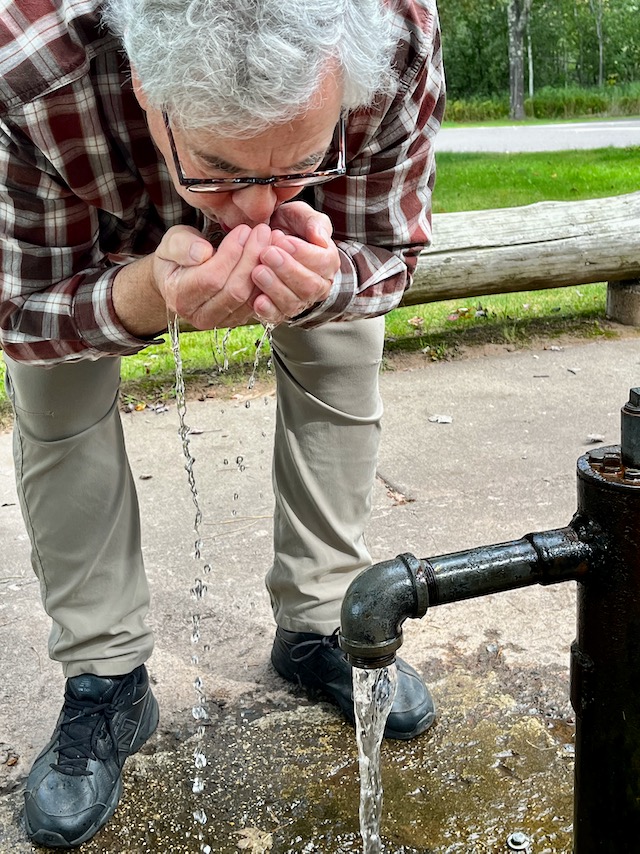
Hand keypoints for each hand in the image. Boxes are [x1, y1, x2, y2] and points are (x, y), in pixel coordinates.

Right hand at [152, 223, 272, 328]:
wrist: (179, 278)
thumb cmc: (176, 257)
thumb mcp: (171, 243)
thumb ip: (181, 245)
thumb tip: (202, 253)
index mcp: (180, 297)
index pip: (212, 278)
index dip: (231, 253)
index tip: (243, 230)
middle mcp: (200, 316)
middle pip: (235, 291)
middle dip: (251, 258)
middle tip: (262, 232)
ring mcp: (221, 321)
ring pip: (250, 298)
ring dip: (264, 267)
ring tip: (270, 240)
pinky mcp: (237, 319)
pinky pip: (258, 302)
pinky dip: (268, 279)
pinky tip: (271, 257)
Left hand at [250, 201, 339, 322]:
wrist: (265, 241)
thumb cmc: (286, 227)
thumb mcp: (300, 216)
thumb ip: (313, 222)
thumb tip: (321, 238)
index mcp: (327, 262)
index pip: (324, 262)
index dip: (304, 253)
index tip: (283, 241)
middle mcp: (317, 286)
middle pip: (310, 286)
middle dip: (287, 270)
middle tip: (266, 254)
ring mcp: (299, 301)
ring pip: (293, 302)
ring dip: (274, 288)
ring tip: (257, 271)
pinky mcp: (280, 312)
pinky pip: (277, 316)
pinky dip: (267, 310)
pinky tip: (257, 300)